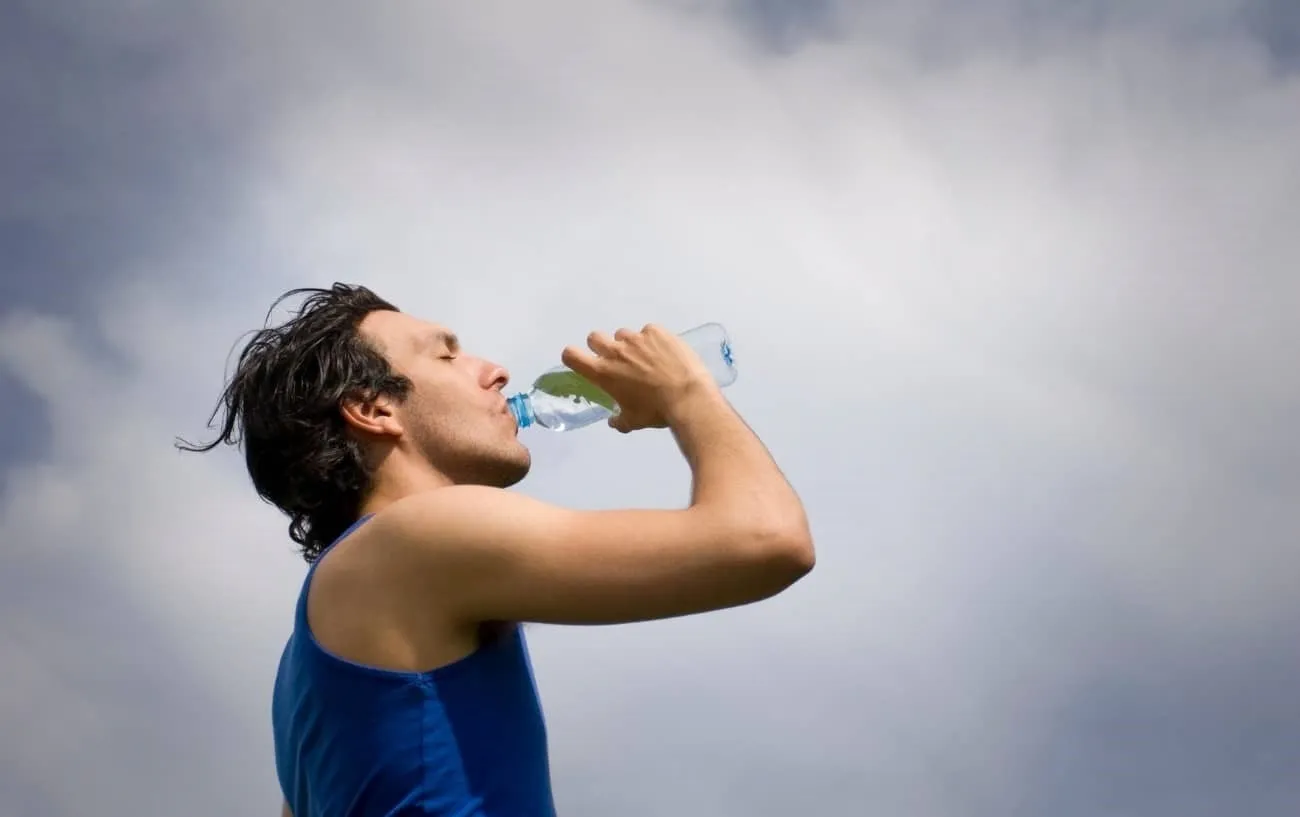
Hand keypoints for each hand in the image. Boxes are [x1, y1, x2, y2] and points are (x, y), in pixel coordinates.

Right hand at [560, 324, 716, 432]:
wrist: (688, 397)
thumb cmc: (656, 411)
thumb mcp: (633, 421)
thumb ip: (619, 420)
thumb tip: (614, 421)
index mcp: (603, 373)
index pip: (571, 355)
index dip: (573, 356)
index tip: (582, 362)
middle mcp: (615, 351)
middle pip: (594, 337)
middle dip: (601, 346)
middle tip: (617, 360)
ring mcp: (636, 338)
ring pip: (623, 334)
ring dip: (630, 344)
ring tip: (648, 358)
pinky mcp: (656, 331)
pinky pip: (648, 332)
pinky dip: (653, 340)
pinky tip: (666, 354)